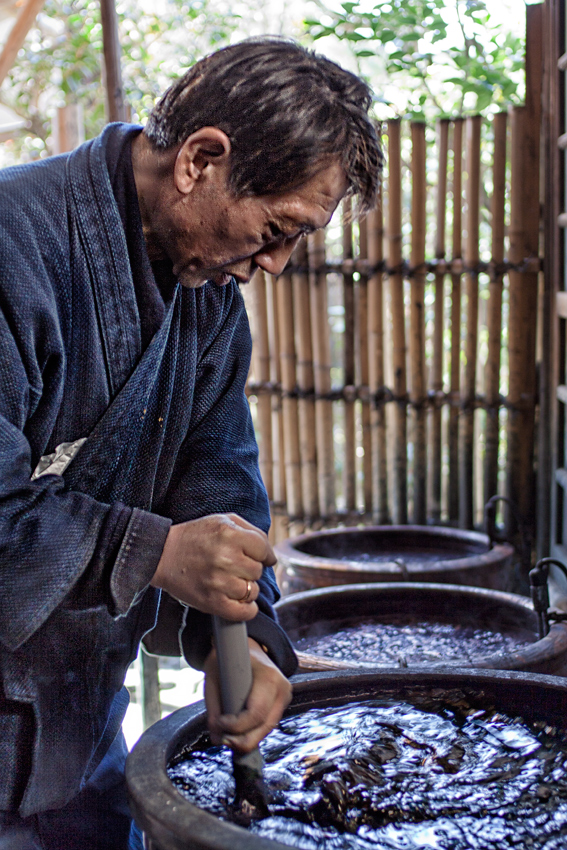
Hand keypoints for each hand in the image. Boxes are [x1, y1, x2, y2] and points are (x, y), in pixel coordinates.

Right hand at [150, 513, 275, 620]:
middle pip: (258, 571)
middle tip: (233, 567)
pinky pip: (244, 612)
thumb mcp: (222, 520)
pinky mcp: (212, 602)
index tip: (258, 557)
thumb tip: (270, 554)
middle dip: (249, 569)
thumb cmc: (195, 536)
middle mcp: (226, 558)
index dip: (264, 554)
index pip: (264, 549)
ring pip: (252, 592)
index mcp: (230, 534)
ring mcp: (219, 582)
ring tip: (230, 582)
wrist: (161, 555)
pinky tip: (238, 600)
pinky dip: (246, 610)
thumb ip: (251, 530)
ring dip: (246, 589)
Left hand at [204, 638, 291, 751]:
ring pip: (268, 729)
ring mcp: (285, 696)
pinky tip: (239, 734)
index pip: (256, 712)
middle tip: (223, 741)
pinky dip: (253, 732)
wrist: (246, 646)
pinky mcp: (282, 703)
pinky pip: (268, 724)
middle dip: (243, 740)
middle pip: (265, 726)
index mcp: (268, 676)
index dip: (236, 726)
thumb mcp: (214, 677)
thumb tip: (216, 738)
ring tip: (228, 739)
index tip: (219, 723)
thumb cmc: (228, 659)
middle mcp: (282, 687)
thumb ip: (213, 708)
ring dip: (248, 738)